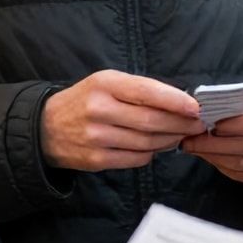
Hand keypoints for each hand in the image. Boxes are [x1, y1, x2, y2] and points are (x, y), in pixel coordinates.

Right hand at [41, 70, 204, 171]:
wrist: (45, 128)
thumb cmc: (86, 100)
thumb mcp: (107, 83)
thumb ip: (140, 90)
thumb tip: (180, 102)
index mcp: (105, 84)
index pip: (147, 92)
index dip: (176, 101)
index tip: (196, 107)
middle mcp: (99, 110)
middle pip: (151, 121)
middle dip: (180, 124)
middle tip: (197, 124)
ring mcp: (96, 137)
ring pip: (147, 142)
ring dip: (170, 140)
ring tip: (181, 135)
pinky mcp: (95, 160)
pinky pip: (135, 158)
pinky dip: (152, 153)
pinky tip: (158, 146)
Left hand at [181, 93, 242, 185]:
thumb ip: (240, 102)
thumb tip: (207, 110)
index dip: (233, 125)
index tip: (211, 123)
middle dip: (215, 144)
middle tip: (190, 139)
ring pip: (242, 163)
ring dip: (214, 156)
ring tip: (194, 147)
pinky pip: (242, 175)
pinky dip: (221, 166)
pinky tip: (208, 156)